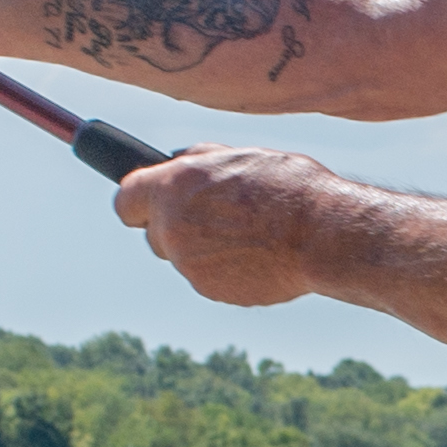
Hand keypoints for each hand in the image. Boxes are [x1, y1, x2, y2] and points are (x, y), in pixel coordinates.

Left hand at [115, 146, 348, 311]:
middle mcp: (173, 226)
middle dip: (176, 228)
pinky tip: (256, 257)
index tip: (150, 204)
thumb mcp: (241, 157)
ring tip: (249, 235)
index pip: (125, 199)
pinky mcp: (209, 289)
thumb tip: (180, 162)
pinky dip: (224, 270)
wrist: (321, 235)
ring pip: (184, 257)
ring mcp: (189, 263)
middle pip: (154, 234)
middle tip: (215, 218)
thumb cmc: (288, 188)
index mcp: (175, 186)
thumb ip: (201, 163)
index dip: (139, 202)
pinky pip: (207, 278)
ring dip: (205, 249)